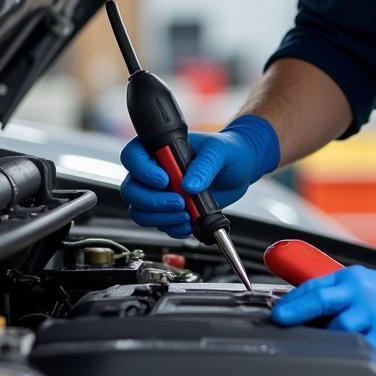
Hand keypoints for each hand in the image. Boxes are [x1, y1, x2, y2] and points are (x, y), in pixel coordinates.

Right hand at [119, 115, 279, 238]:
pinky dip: (171, 227)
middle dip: (152, 201)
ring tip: (185, 214)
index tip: (165, 180)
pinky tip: (188, 222)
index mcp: (162, 148)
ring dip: (160, 217)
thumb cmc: (230, 151)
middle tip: (179, 202)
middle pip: (132, 189)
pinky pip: (158, 224)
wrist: (242, 169)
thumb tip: (189, 184)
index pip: (133, 156)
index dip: (142, 171)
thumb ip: (205, 165)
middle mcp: (156, 170)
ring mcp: (162, 192)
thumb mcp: (220, 151)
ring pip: (140, 210)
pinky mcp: (171, 209)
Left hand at [271, 260, 375, 360]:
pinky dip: (354, 354)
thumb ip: (336, 294)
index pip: (314, 287)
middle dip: (297, 313)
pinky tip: (347, 359)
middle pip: (321, 302)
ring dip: (328, 338)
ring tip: (320, 346)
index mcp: (350, 279)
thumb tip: (303, 309)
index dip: (292, 301)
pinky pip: (365, 348)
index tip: (278, 313)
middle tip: (282, 322)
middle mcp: (360, 294)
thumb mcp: (362, 284)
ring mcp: (373, 314)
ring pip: (340, 329)